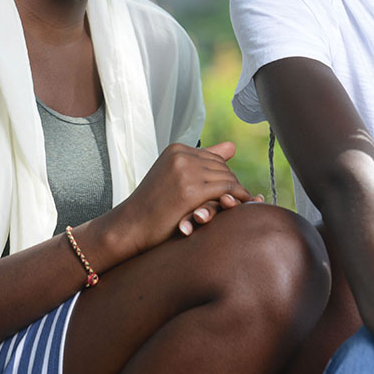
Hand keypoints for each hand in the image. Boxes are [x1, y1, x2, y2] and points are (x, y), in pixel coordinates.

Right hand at [102, 141, 255, 260]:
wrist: (130, 227)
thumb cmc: (152, 206)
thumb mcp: (175, 175)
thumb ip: (203, 160)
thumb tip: (233, 146)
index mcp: (177, 149)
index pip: (214, 158)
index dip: (225, 176)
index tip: (231, 191)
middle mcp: (181, 156)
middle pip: (222, 167)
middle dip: (232, 183)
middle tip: (241, 199)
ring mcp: (185, 171)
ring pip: (227, 177)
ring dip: (237, 192)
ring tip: (244, 204)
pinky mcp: (190, 190)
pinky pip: (226, 189)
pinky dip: (238, 196)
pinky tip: (243, 206)